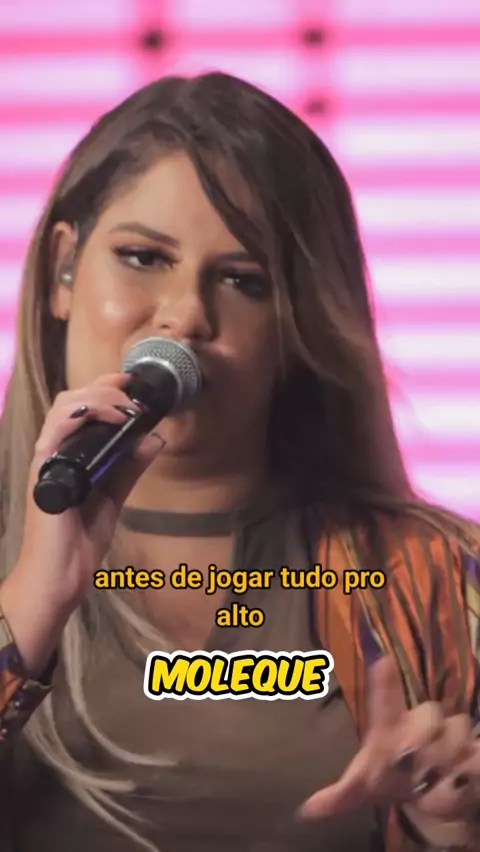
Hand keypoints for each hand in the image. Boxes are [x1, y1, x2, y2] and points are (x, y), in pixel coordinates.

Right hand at [0, 372, 164, 674]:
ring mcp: (46, 461)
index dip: (104, 390)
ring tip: (126, 408)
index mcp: (68, 456)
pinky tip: (111, 420)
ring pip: (63, 408)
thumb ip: (130, 468)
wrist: (59, 579)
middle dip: (104, 388)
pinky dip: (83, 417)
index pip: (80, 409)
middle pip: (70, 399)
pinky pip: (56, 432)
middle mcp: (54, 453)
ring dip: (98, 398)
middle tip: (132, 392)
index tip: (131, 385)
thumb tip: (154, 438)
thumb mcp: (113, 498)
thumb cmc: (77, 543)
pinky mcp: (43, 474)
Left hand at [298, 656, 479, 846]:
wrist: (431, 792)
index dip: (383, 681)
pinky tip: (458, 781)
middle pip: (430, 714)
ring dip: (447, 761)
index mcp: (389, 727)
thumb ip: (341, 796)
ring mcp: (450, 732)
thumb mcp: (367, 787)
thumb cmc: (393, 779)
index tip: (380, 660)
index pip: (385, 701)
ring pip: (455, 732)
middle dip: (426, 743)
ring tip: (436, 777)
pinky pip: (475, 758)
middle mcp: (420, 721)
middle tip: (419, 766)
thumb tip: (307, 810)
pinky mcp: (474, 751)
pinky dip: (467, 774)